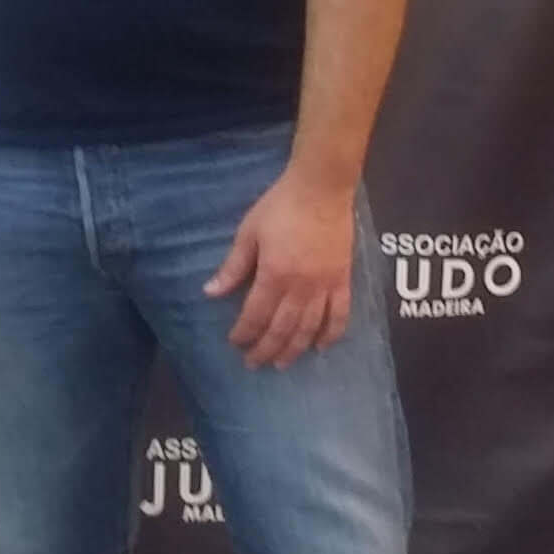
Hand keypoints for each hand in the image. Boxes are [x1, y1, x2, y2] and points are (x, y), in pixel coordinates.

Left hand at [204, 172, 354, 368]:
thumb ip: (233, 266)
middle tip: (253, 363)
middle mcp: (301, 288)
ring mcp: (325, 286)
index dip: (244, 333)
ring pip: (309, 328)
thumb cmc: (280, 207)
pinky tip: (321, 347)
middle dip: (265, 349)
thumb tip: (211, 292)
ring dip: (294, 349)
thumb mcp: (249, 233)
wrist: (322, 189)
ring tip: (281, 364)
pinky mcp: (343, 280)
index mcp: (274, 275)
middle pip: (282, 328)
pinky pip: (340, 314)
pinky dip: (331, 334)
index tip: (235, 343)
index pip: (256, 315)